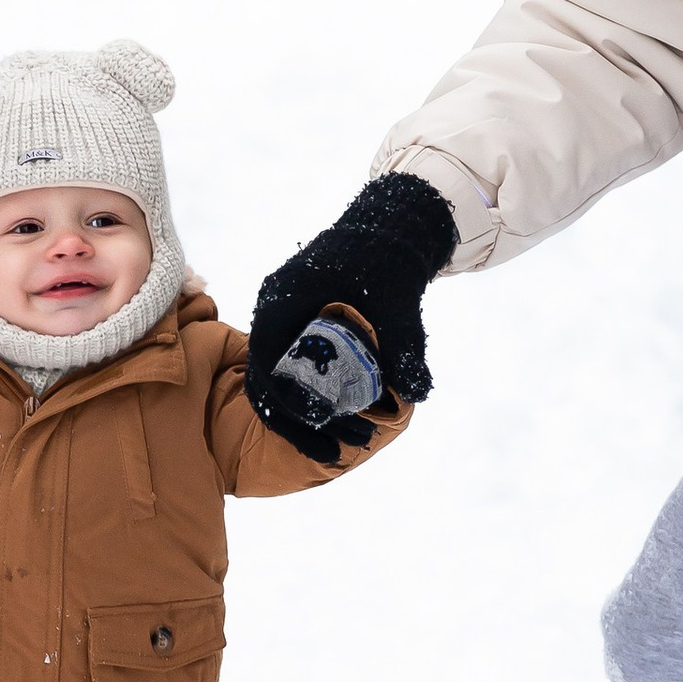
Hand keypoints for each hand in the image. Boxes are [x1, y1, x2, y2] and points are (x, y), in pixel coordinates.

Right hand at [246, 171, 456, 458]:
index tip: (324, 431)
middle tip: (337, 452)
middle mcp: (273, 310)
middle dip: (299, 424)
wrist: (389, 228)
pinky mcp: (297, 327)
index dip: (289, 405)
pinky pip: (289, 371)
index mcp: (283, 300)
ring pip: (276, 381)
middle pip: (266, 381)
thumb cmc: (386, 258)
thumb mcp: (396, 303)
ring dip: (305, 418)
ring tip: (344, 446)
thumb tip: (416, 393)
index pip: (267, 364)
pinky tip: (339, 422)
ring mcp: (282, 318)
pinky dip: (310, 399)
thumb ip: (403, 346)